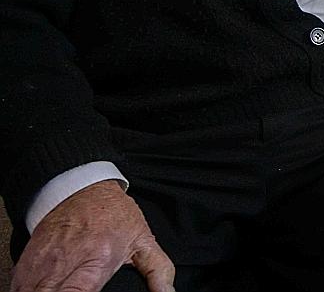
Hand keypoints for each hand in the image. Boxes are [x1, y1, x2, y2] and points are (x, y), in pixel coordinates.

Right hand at [13, 180, 173, 291]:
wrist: (82, 188)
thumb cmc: (114, 214)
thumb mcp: (144, 239)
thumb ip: (158, 270)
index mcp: (98, 260)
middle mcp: (68, 262)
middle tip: (70, 291)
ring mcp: (45, 261)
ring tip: (56, 291)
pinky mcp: (28, 260)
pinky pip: (19, 286)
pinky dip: (26, 291)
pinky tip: (40, 290)